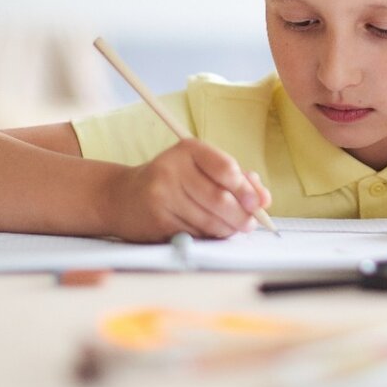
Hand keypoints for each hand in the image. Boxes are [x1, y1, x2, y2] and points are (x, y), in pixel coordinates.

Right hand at [103, 138, 270, 242]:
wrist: (123, 196)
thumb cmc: (172, 181)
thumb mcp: (201, 169)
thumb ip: (235, 179)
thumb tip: (264, 198)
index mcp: (188, 150)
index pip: (226, 169)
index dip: (246, 190)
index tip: (257, 203)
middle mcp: (173, 169)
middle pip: (220, 199)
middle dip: (242, 216)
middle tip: (249, 223)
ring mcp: (162, 195)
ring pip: (209, 220)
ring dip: (228, 229)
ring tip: (232, 228)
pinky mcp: (157, 220)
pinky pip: (195, 234)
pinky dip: (209, 237)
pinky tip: (210, 232)